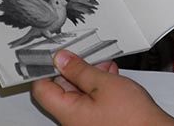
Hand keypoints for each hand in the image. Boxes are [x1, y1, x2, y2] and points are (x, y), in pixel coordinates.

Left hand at [32, 50, 173, 125]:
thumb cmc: (132, 118)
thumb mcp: (104, 83)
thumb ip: (80, 70)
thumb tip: (61, 59)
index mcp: (67, 112)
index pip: (41, 88)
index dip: (46, 68)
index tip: (55, 54)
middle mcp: (72, 120)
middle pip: (61, 88)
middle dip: (73, 69)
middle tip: (86, 56)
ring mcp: (85, 121)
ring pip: (78, 93)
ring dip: (89, 76)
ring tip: (105, 67)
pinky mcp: (98, 121)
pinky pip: (90, 100)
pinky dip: (98, 87)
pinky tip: (111, 78)